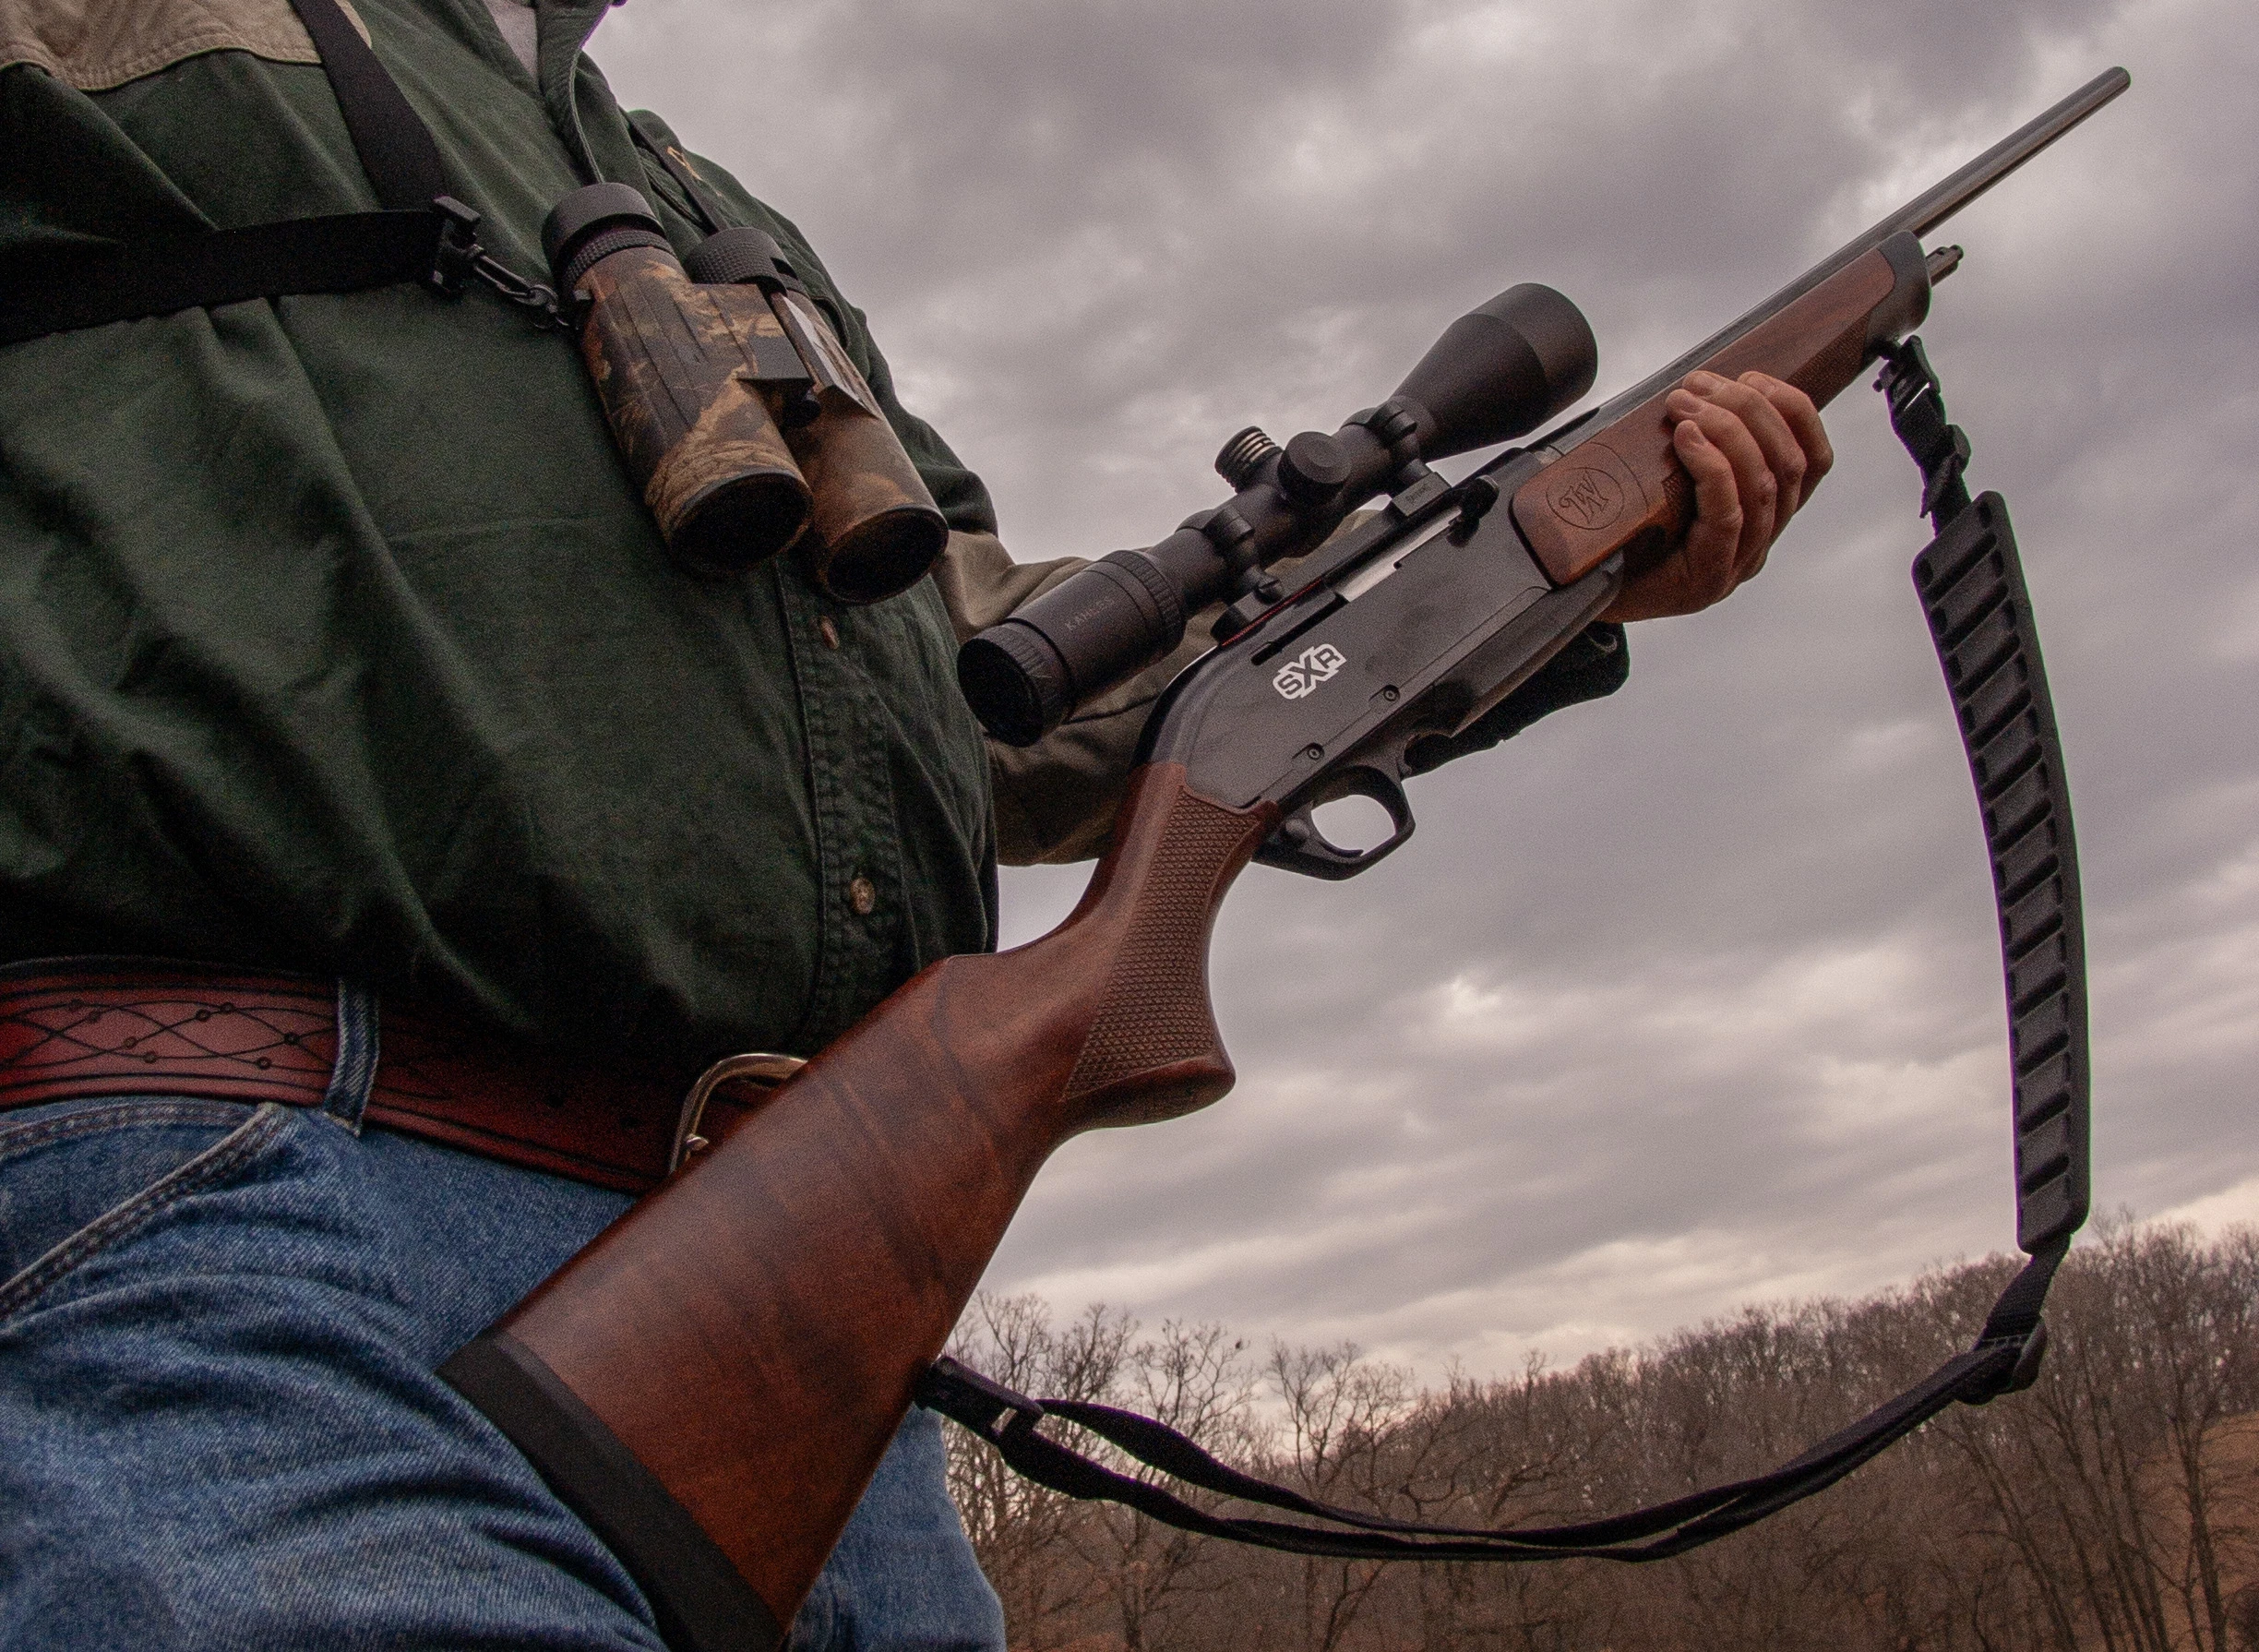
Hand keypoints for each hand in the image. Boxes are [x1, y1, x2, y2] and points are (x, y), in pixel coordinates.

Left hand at [1599, 370, 1833, 622]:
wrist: (1577, 589)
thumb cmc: (1621, 529)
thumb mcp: (1668, 474)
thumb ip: (1699, 443)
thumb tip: (1702, 385)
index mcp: (1763, 515)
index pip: (1813, 460)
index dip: (1795, 410)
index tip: (1753, 376)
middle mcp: (1759, 542)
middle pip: (1788, 464)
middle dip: (1749, 409)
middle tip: (1698, 384)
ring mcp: (1736, 565)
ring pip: (1764, 486)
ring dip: (1726, 429)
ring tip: (1684, 402)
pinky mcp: (1707, 579)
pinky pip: (1729, 515)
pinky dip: (1713, 467)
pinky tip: (1686, 438)